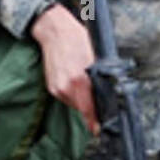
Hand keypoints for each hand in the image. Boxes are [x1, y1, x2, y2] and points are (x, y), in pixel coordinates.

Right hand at [31, 3, 98, 133]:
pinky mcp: (51, 87)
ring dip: (82, 100)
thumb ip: (101, 78)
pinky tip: (75, 81)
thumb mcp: (96, 57)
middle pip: (83, 108)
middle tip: (98, 100)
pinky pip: (66, 97)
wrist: (54, 30)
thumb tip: (109, 95)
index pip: (89, 110)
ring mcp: (57, 88)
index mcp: (80, 80)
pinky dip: (73, 94)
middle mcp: (66, 87)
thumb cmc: (77, 39)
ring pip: (75, 103)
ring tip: (84, 84)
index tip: (99, 129)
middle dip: (91, 107)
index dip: (95, 122)